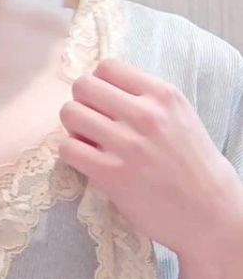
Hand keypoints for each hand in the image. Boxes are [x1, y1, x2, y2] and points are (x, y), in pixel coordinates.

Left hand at [57, 57, 242, 257]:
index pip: (108, 66)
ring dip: (73, 129)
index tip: (104, 103)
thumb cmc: (194, 167)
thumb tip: (106, 93)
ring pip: (70, 114)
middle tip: (92, 123)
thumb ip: (148, 101)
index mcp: (163, 95)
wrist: (211, 212)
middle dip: (82, 103)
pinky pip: (67, 148)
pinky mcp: (111, 174)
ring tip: (89, 143)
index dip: (99, 84)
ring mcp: (127, 144)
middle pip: (83, 86)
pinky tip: (88, 162)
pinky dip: (71, 154)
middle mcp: (145, 114)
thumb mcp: (180, 117)